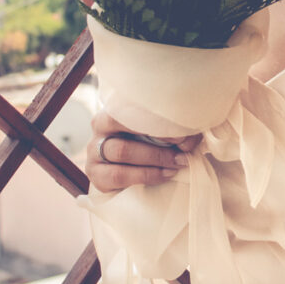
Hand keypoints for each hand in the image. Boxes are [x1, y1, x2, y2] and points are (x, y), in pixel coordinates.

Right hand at [85, 110, 200, 191]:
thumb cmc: (149, 140)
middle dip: (160, 143)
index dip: (158, 119)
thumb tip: (190, 139)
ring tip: (177, 163)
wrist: (132, 167)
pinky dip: (146, 175)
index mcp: (115, 108)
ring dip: (155, 159)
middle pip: (127, 125)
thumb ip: (173, 129)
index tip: (182, 130)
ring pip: (123, 152)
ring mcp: (94, 153)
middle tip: (184, 151)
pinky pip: (119, 175)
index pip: (132, 107)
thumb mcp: (159, 129)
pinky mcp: (96, 176)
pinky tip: (165, 174)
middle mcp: (100, 128)